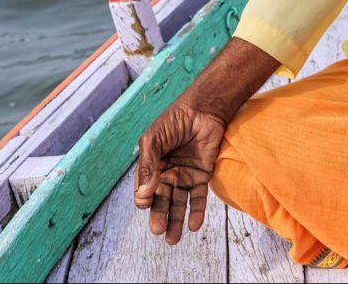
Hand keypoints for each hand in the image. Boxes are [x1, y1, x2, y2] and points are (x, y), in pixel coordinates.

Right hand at [133, 99, 227, 244]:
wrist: (204, 108)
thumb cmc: (175, 119)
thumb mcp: (154, 139)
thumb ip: (148, 165)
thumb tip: (143, 195)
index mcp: (152, 165)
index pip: (144, 189)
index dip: (144, 198)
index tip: (144, 203)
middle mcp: (167, 173)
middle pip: (161, 200)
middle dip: (159, 217)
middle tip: (158, 231)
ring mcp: (184, 176)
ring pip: (178, 204)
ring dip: (176, 221)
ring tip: (173, 239)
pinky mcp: (202, 176)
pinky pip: (198, 198)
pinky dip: (196, 212)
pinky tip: (193, 225)